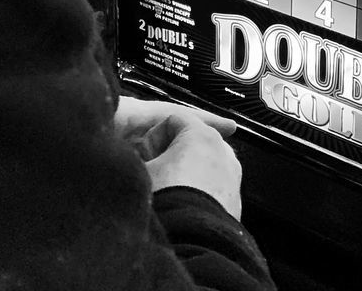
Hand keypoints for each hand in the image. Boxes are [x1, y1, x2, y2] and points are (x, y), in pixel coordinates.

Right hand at [115, 98, 242, 219]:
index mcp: (200, 133)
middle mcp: (223, 150)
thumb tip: (126, 158)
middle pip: (191, 141)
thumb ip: (134, 157)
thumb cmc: (167, 201)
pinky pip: (213, 188)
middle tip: (153, 174)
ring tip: (167, 193)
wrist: (192, 242)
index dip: (152, 137)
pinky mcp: (235, 201)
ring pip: (204, 165)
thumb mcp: (139, 172)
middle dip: (171, 154)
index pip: (172, 119)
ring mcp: (232, 177)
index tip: (143, 157)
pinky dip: (199, 193)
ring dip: (186, 174)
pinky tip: (182, 207)